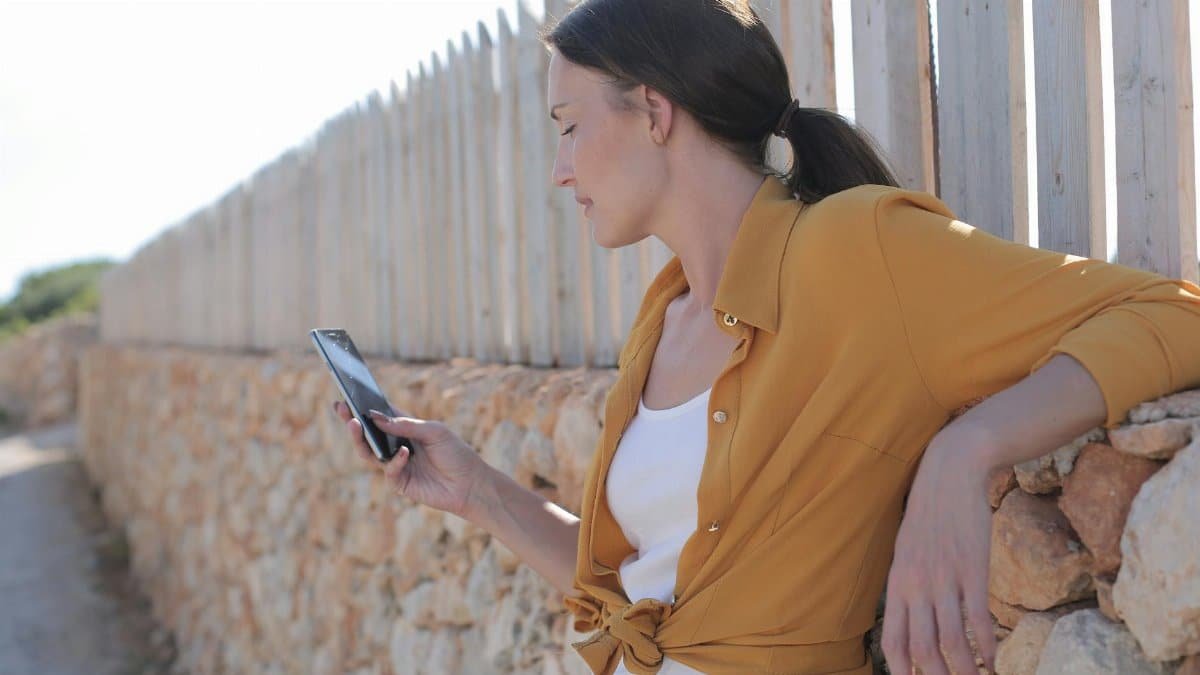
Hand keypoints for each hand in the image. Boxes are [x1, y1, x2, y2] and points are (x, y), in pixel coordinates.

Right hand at [332, 400, 492, 518]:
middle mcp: (396, 446)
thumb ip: (406, 425)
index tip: (347, 395)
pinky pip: (389, 471)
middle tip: (342, 408)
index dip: (364, 406)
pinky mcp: (400, 483)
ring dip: (361, 439)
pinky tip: (404, 453)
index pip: (380, 415)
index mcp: (405, 429)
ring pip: (369, 453)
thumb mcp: (434, 431)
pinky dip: (395, 461)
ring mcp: (396, 465)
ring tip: (355, 424)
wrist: (470, 484)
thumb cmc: (455, 453)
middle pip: (368, 434)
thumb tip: (376, 417)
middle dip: (353, 421)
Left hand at [882, 430, 997, 674]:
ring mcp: (945, 578)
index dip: (902, 671)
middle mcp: (917, 585)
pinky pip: (978, 619)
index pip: (893, 640)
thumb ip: (908, 584)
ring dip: (966, 671)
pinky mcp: (973, 569)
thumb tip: (912, 617)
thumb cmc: (929, 513)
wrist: (950, 472)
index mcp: (897, 583)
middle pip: (923, 649)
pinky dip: (987, 647)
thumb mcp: (906, 550)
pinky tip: (994, 662)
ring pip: (953, 641)